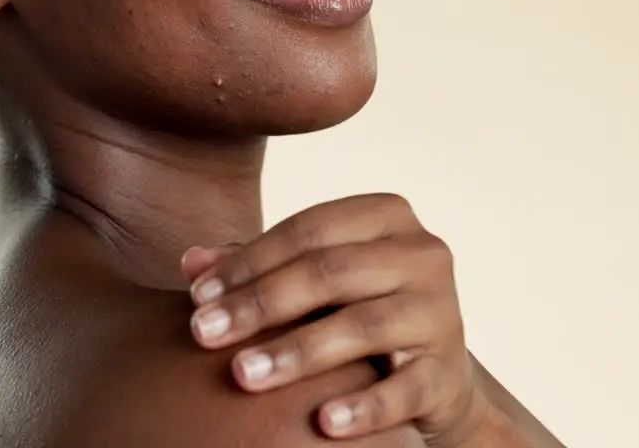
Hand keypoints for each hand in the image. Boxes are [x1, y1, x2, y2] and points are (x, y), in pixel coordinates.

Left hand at [180, 194, 502, 444]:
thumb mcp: (311, 281)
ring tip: (242, 375)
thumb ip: (255, 265)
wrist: (432, 372)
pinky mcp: (448, 371)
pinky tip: (322, 422)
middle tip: (202, 334)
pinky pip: (405, 389)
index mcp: (386, 216)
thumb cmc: (356, 309)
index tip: (196, 295)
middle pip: (330, 273)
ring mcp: (441, 312)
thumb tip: (190, 263)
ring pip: (362, 327)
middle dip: (259, 304)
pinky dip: (364, 407)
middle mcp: (422, 254)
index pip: (307, 230)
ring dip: (296, 353)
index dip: (247, 262)